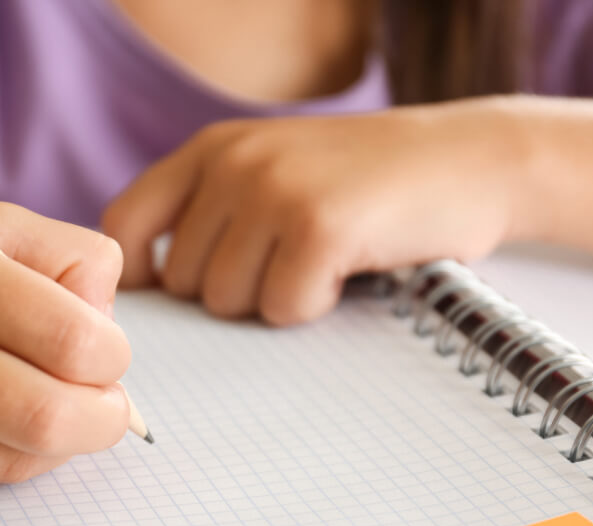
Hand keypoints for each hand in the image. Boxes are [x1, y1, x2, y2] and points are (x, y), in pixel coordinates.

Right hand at [0, 201, 130, 488]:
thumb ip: (66, 256)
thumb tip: (111, 325)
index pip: (70, 339)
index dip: (111, 355)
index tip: (106, 351)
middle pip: (48, 418)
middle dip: (105, 418)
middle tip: (107, 403)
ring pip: (19, 461)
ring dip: (61, 439)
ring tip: (51, 400)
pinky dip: (10, 453)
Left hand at [103, 97, 526, 324]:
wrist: (468, 159)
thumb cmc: (365, 183)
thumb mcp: (273, 173)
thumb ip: (209, 213)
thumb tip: (150, 291)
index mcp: (211, 149)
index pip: (125, 225)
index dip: (141, 278)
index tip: (180, 296)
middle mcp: (233, 163)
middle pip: (182, 282)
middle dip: (232, 291)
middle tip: (288, 263)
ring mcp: (274, 191)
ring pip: (228, 301)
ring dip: (275, 298)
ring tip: (320, 260)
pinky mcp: (318, 226)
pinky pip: (283, 309)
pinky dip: (315, 306)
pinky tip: (347, 270)